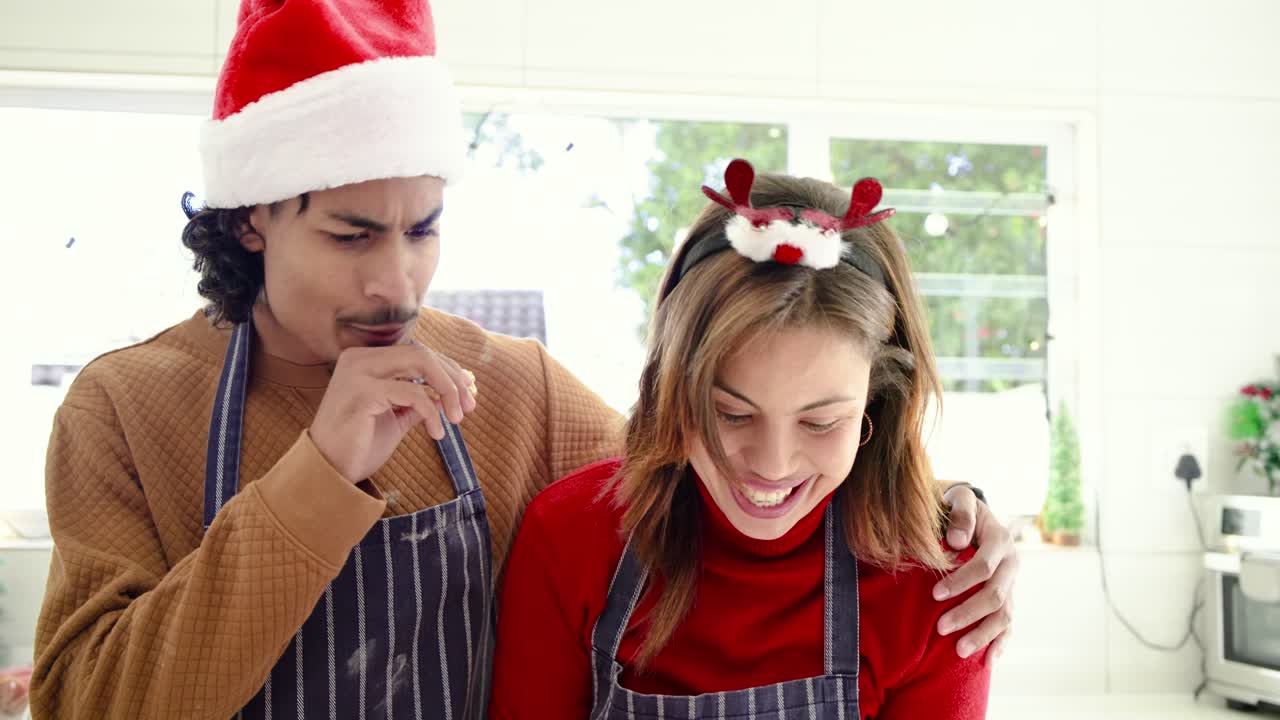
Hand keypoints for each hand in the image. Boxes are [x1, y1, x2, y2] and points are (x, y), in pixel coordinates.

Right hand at [310, 341, 476, 482]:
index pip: (416, 352)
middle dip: (453, 378)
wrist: (328, 473)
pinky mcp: (362, 393)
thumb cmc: (359, 446)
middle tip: (470, 406)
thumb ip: (417, 400)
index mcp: (364, 360)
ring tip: (458, 418)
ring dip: (448, 391)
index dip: (447, 369)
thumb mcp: (395, 418)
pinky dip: (432, 413)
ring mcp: (358, 373)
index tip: (469, 390)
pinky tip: (437, 434)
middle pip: (422, 354)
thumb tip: (448, 392)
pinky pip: (413, 393)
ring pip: (421, 364)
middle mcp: (358, 359)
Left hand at [932, 484, 1016, 664]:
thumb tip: (957, 540)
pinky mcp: (1008, 597)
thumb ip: (960, 514)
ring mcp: (1012, 583)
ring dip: (983, 634)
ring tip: (959, 651)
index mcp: (1000, 540)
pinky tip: (987, 660)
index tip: (935, 594)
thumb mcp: (958, 498)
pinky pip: (1008, 625)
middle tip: (941, 628)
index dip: (961, 582)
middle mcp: (1011, 564)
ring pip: (1004, 615)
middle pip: (995, 596)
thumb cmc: (958, 506)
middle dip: (968, 614)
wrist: (970, 514)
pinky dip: (1000, 643)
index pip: (984, 567)